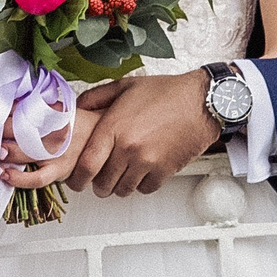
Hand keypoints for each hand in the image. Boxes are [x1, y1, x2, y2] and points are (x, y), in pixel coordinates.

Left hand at [2, 108, 95, 188]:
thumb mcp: (56, 107)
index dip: (0, 121)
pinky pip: (38, 179)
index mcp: (53, 116)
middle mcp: (55, 135)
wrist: (104, 136)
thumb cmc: (77, 122)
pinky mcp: (61, 171)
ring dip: (5, 159)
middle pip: (20, 136)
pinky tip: (7, 176)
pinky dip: (20, 179)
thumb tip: (9, 104)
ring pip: (25, 157)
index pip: (20, 117)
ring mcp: (58, 155)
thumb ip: (33, 106)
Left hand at [68, 73, 221, 197]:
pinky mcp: (165, 170)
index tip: (76, 181)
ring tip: (121, 176)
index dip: (77, 178)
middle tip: (100, 179)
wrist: (201, 102)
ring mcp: (147, 161)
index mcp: (114, 127)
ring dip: (119, 186)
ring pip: (123, 190)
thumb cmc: (166, 93)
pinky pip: (145, 189)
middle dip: (98, 184)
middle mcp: (129, 147)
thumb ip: (96, 97)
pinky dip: (141, 185)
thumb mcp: (126, 86)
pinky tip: (142, 172)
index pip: (86, 165)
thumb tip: (77, 107)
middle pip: (102, 183)